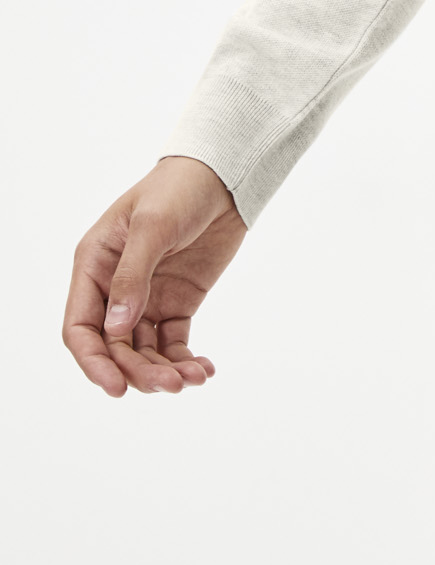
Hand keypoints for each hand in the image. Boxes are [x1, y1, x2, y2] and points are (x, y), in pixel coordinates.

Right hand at [63, 155, 247, 396]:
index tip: (116, 388)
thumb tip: (115, 330)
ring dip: (163, 371)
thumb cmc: (179, 188)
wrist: (224, 175)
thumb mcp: (152, 225)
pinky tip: (203, 370)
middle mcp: (114, 288)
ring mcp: (146, 298)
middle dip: (138, 371)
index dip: (94, 362)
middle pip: (114, 347)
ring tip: (192, 379)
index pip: (81, 327)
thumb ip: (133, 276)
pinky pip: (173, 342)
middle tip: (170, 384)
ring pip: (143, 351)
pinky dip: (185, 360)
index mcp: (94, 266)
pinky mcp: (177, 302)